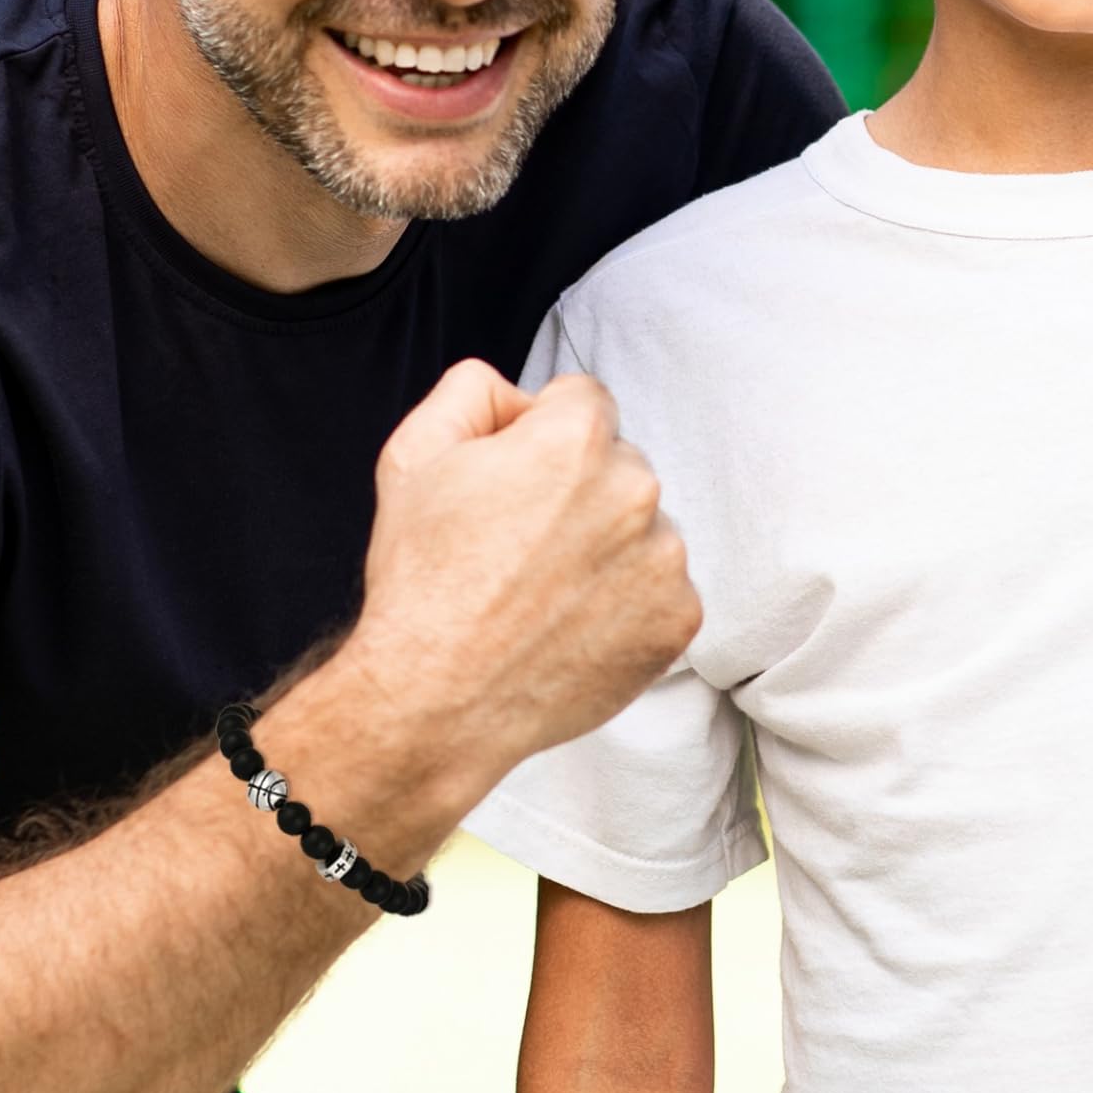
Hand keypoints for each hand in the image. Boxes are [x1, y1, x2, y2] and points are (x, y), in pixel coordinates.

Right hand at [350, 361, 701, 792]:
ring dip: (608, 548)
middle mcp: (636, 490)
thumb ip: (470, 392)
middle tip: (520, 547)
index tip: (513, 483)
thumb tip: (520, 396)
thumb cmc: (421, 581)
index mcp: (576, 439)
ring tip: (544, 593)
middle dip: (579, 491)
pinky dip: (628, 605)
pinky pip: (661, 590)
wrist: (436, 700)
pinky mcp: (679, 619)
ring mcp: (665, 559)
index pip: (582, 401)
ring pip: (643, 529)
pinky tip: (573, 626)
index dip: (539, 436)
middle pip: (618, 465)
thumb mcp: (413, 455)